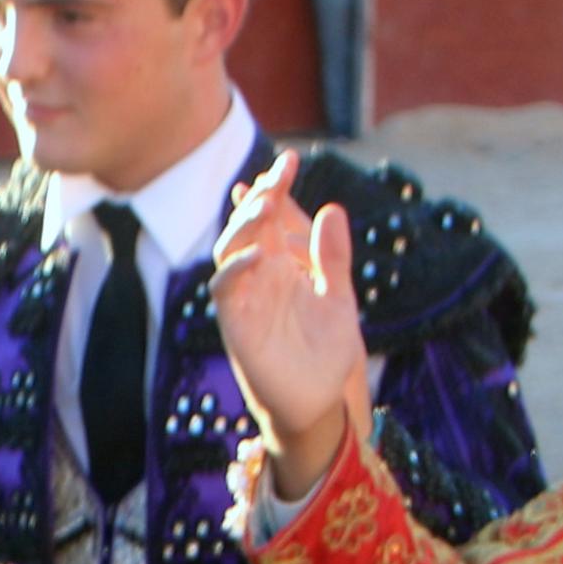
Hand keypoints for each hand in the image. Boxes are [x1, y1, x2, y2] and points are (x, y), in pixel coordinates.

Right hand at [209, 160, 369, 502]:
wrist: (318, 402)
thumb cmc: (326, 352)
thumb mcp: (338, 297)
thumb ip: (332, 258)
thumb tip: (332, 209)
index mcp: (283, 264)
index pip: (273, 217)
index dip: (276, 188)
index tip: (289, 161)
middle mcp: (259, 276)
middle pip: (248, 226)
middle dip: (259, 197)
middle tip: (276, 177)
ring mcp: (245, 297)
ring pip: (229, 249)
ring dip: (243, 225)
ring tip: (264, 204)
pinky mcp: (236, 323)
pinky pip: (225, 289)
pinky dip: (236, 269)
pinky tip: (258, 254)